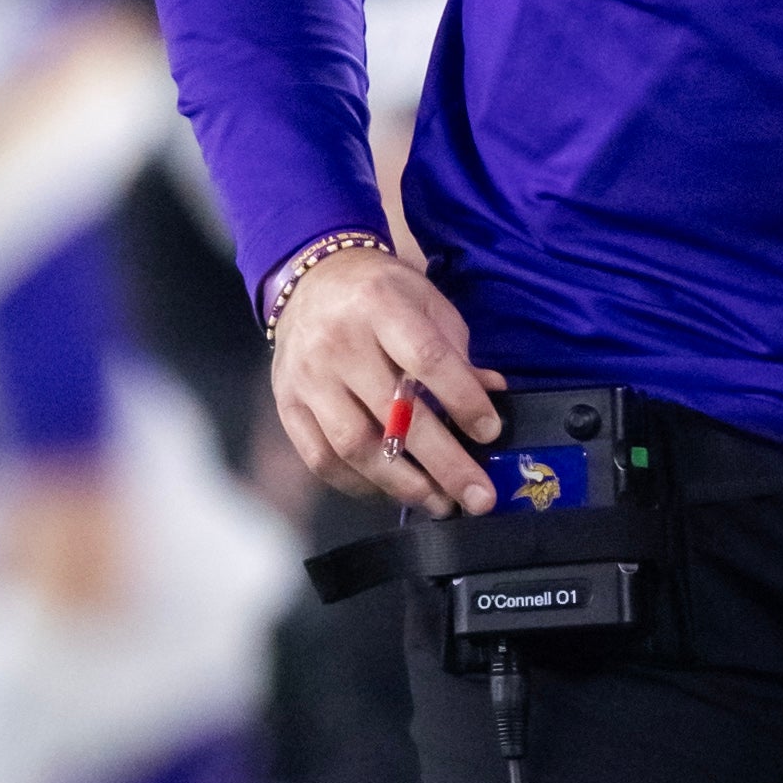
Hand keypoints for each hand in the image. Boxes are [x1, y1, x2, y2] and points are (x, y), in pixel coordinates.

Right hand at [270, 247, 508, 515]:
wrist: (312, 280)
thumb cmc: (381, 292)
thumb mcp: (427, 302)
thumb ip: (458, 350)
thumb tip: (494, 397)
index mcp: (381, 306)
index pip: (427, 360)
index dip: (462, 401)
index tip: (490, 433)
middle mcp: (339, 344)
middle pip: (393, 415)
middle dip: (443, 463)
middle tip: (477, 498)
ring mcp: (308, 379)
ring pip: (354, 446)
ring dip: (401, 484)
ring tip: (439, 502)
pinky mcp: (288, 406)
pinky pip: (321, 459)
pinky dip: (359, 484)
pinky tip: (392, 492)